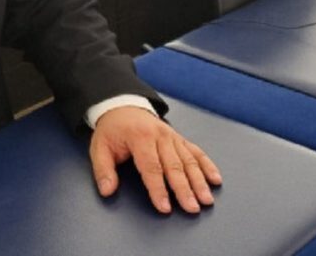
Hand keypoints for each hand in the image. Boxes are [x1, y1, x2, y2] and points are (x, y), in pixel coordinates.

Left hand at [89, 106, 221, 213]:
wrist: (124, 107)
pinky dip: (207, 165)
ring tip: (206, 200)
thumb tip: (107, 191)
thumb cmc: (112, 131)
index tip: (165, 207)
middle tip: (192, 208)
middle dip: (184, 189)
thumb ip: (103, 170)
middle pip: (174, 166)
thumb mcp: (100, 147)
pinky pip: (197, 152)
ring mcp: (173, 136)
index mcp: (140, 137)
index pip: (151, 167)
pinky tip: (215, 179)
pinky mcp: (180, 138)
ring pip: (189, 161)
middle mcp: (160, 136)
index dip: (158, 189)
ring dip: (199, 181)